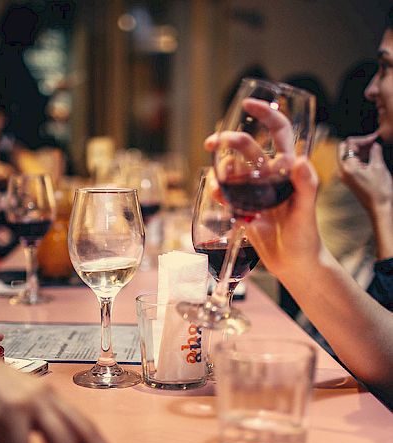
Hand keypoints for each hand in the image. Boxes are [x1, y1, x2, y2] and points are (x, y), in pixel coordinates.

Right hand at [203, 98, 322, 277]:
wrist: (293, 263)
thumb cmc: (305, 237)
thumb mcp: (307, 211)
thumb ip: (306, 186)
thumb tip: (299, 160)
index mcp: (288, 169)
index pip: (279, 132)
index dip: (266, 114)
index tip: (248, 105)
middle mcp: (270, 175)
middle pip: (246, 148)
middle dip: (229, 141)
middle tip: (210, 144)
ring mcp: (255, 190)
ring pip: (232, 169)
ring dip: (221, 170)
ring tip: (218, 185)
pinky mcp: (244, 205)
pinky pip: (226, 191)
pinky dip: (218, 190)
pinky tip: (218, 196)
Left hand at [338, 133, 392, 215]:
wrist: (378, 207)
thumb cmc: (379, 191)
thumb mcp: (379, 167)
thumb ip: (375, 152)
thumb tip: (374, 144)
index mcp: (348, 167)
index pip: (349, 144)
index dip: (363, 139)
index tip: (374, 138)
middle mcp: (342, 171)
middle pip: (345, 149)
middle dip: (359, 143)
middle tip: (373, 141)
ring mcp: (344, 176)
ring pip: (347, 155)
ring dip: (359, 149)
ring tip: (374, 147)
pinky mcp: (348, 179)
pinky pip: (349, 163)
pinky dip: (358, 157)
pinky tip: (369, 156)